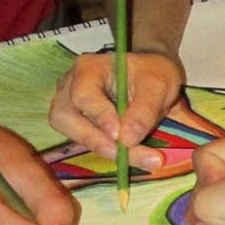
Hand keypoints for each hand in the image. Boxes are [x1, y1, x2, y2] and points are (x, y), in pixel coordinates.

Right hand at [49, 51, 183, 171]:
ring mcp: (69, 107)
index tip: (118, 135)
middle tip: (123, 155)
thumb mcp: (158, 86)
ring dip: (103, 149)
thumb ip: (144, 110)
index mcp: (88, 68)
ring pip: (73, 135)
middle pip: (66, 118)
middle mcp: (70, 87)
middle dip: (96, 140)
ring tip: (134, 156)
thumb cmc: (151, 75)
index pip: (83, 94)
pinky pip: (86, 144)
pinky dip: (109, 152)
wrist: (150, 82)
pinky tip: (131, 155)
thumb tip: (128, 140)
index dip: (99, 116)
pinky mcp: (77, 127)